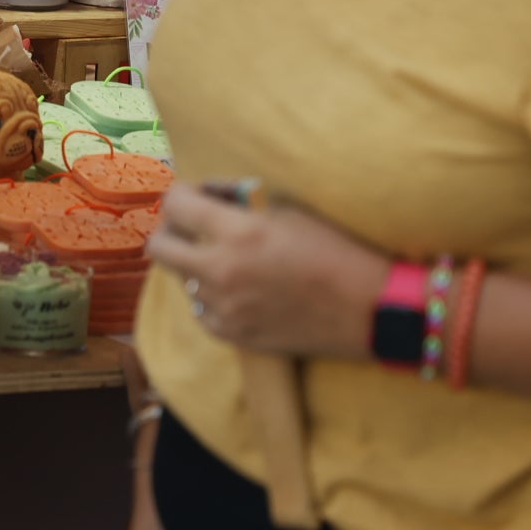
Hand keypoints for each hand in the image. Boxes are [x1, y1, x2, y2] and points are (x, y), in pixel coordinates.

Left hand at [145, 185, 387, 359]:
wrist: (372, 308)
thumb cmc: (339, 248)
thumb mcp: (290, 209)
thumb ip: (242, 202)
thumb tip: (213, 195)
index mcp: (237, 233)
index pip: (175, 204)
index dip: (185, 193)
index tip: (204, 194)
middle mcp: (221, 273)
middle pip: (158, 246)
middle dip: (173, 228)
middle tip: (197, 225)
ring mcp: (225, 310)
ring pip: (181, 280)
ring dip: (196, 264)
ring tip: (229, 257)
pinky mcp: (236, 336)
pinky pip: (202, 312)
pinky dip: (212, 297)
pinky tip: (239, 288)